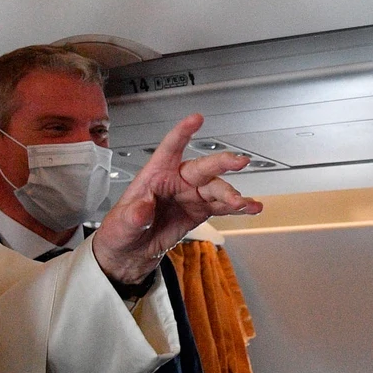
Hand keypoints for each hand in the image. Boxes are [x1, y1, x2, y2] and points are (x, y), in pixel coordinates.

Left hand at [92, 115, 261, 285]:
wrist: (131, 252)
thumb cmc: (121, 230)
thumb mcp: (120, 225)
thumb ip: (133, 216)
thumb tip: (142, 209)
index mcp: (155, 175)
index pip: (169, 149)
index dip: (183, 133)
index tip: (196, 120)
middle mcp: (176, 181)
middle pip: (202, 167)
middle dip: (222, 163)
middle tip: (238, 162)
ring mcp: (191, 196)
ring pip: (216, 188)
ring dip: (231, 194)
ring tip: (242, 203)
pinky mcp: (200, 211)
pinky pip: (222, 206)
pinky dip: (238, 208)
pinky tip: (252, 208)